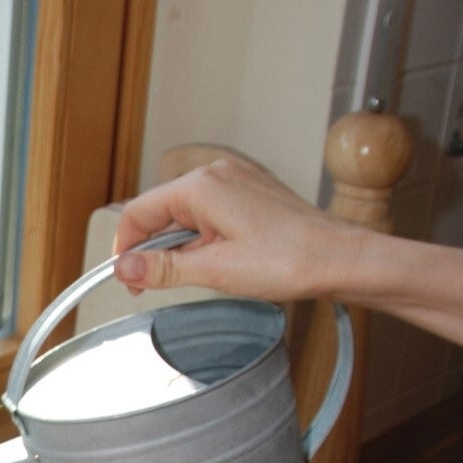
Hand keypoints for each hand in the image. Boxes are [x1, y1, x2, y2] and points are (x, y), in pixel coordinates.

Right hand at [112, 157, 358, 302]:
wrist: (341, 259)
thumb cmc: (290, 261)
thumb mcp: (215, 270)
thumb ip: (162, 268)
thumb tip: (122, 267)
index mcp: (201, 186)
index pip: (139, 212)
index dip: (125, 249)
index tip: (126, 280)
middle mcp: (216, 175)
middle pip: (159, 212)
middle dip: (150, 250)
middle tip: (151, 287)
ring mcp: (235, 182)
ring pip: (183, 217)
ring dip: (178, 248)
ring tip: (196, 277)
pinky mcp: (249, 196)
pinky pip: (208, 216)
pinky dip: (200, 241)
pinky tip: (215, 264)